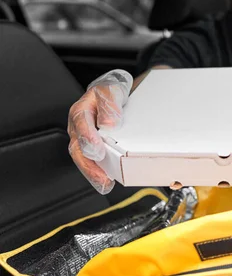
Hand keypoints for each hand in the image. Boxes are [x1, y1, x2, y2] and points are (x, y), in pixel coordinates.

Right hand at [67, 69, 132, 193]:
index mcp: (80, 112)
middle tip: (102, 176)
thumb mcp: (110, 92)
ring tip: (104, 183)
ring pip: (82, 158)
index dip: (88, 139)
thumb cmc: (107, 94)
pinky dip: (97, 173)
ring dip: (92, 173)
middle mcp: (77, 127)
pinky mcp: (90, 147)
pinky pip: (90, 161)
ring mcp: (82, 139)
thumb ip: (109, 106)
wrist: (109, 96)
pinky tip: (105, 181)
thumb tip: (109, 124)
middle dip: (89, 165)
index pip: (81, 125)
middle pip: (77, 148)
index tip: (98, 151)